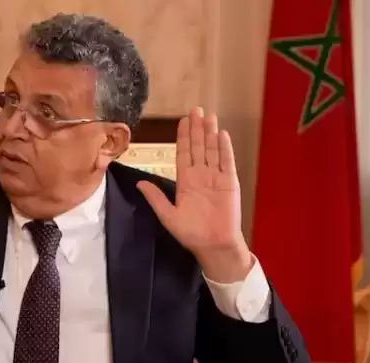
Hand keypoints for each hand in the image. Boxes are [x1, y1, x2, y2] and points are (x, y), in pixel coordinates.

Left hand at [137, 107, 250, 281]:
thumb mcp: (168, 215)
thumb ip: (156, 198)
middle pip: (198, 147)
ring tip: (209, 116)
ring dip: (210, 133)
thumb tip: (139, 183)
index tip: (183, 121)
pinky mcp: (229, 183)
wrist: (213, 245)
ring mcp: (216, 178)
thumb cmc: (191, 233)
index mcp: (186, 182)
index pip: (183, 154)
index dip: (183, 137)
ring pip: (212, 150)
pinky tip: (222, 134)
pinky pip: (227, 162)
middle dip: (197, 128)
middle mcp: (201, 176)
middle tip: (196, 109)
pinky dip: (225, 148)